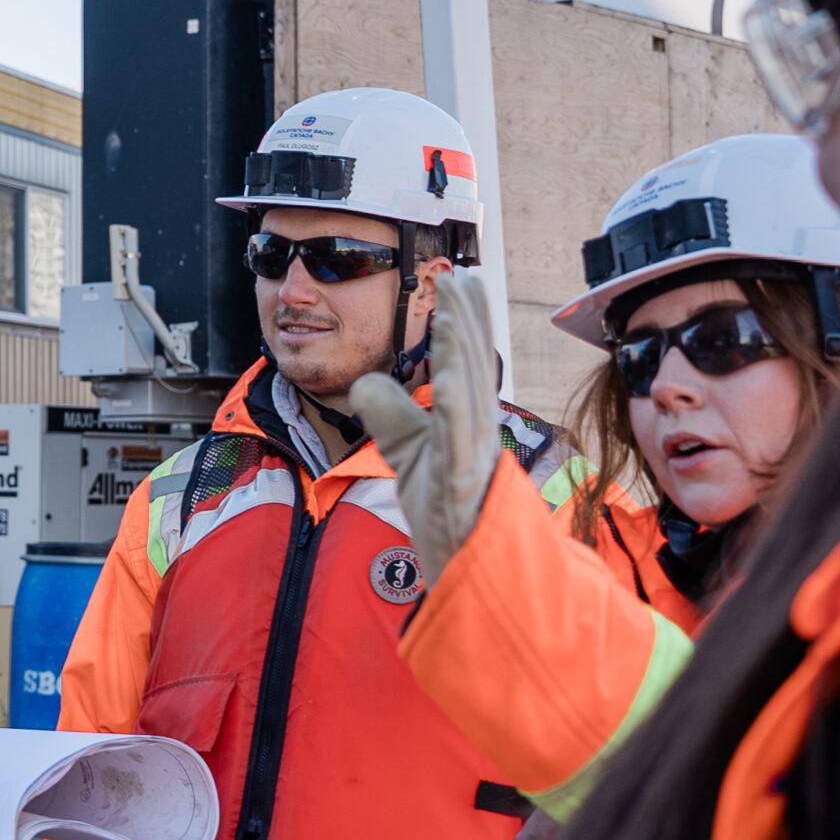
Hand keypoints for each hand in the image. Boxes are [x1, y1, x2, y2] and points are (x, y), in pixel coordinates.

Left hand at [348, 268, 502, 586]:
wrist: (466, 565)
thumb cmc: (445, 508)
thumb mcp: (406, 450)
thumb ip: (388, 413)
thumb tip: (365, 381)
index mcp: (466, 419)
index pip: (463, 359)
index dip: (464, 318)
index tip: (460, 278)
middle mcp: (475, 429)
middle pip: (471, 364)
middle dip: (466, 317)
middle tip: (458, 273)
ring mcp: (473, 453)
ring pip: (469, 391)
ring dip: (461, 348)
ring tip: (452, 308)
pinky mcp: (464, 480)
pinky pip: (460, 437)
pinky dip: (456, 404)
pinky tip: (450, 377)